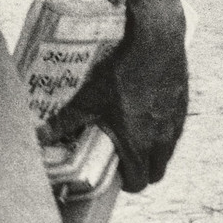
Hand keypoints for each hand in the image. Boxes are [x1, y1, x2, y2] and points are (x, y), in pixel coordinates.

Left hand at [38, 0, 188, 190]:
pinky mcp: (183, 104)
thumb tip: (39, 136)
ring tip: (136, 133)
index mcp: (139, 145)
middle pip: (157, 172)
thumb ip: (64, 121)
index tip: (114, 173)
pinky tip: (150, 110)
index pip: (138, 183)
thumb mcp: (88, 97)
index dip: (125, 183)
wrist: (156, 38)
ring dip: (154, 151)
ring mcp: (176, 122)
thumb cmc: (121, 70)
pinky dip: (164, 129)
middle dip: (142, 171)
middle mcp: (162, 139)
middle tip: (125, 156)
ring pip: (168, 151)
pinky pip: (175, 128)